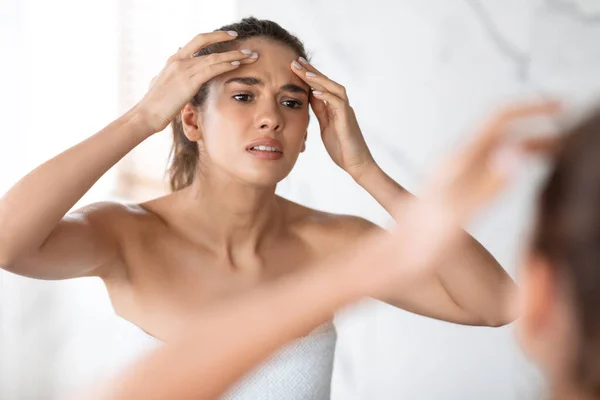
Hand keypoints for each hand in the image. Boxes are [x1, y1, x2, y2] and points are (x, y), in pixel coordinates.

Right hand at [136, 31, 258, 133]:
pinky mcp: (188, 82)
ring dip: (234, 55)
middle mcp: (178, 60)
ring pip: (213, 57)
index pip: (196, 41)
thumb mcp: (162, 84)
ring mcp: (183, 70)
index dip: (213, 37)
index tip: (228, 36)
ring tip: (250, 55)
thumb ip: (172, 74)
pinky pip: (211, 70)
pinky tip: (237, 64)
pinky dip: (226, 65)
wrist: (146, 115)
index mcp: (173, 60)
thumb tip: (176, 69)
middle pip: (204, 41)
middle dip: (224, 38)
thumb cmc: (155, 104)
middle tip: (240, 39)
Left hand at [290, 58, 374, 177]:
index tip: (295, 66)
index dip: (309, 76)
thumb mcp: (326, 127)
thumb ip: (320, 112)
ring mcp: (346, 112)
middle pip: (327, 83)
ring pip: (334, 89)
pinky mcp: (347, 120)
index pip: (320, 87)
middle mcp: (341, 106)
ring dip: (320, 80)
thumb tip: (310, 98)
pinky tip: (315, 92)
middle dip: (312, 71)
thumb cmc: (342, 148)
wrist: (357, 164)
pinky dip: (327, 97)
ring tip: (306, 73)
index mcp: (334, 108)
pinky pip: (338, 104)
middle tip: (296, 61)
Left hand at [380, 101, 561, 281]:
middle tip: (572, 138)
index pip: (498, 120)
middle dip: (537, 127)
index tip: (561, 106)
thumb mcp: (456, 216)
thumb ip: (486, 185)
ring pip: (496, 148)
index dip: (531, 109)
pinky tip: (520, 174)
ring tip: (557, 152)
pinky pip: (489, 165)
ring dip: (527, 143)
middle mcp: (454, 163)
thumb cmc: (418, 244)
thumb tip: (516, 152)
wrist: (392, 261)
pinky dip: (513, 160)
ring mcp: (454, 175)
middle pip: (501, 132)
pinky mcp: (455, 190)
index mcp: (457, 162)